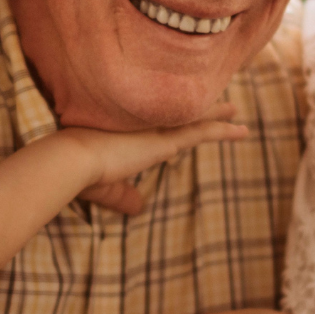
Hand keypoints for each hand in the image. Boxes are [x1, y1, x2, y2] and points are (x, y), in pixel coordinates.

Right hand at [66, 105, 247, 215]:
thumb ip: (124, 196)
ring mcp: (156, 129)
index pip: (156, 123)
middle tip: (216, 105)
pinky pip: (203, 132)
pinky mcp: (166, 140)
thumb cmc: (79, 172)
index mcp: (128, 130)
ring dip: (216, 115)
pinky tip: (241, 130)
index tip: (182, 117)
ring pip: (193, 118)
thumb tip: (139, 208)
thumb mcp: (105, 187)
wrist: (73, 158)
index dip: (170, 120)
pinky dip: (224, 131)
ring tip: (234, 111)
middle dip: (196, 109)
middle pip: (178, 114)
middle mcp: (144, 125)